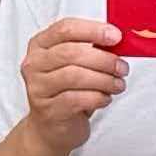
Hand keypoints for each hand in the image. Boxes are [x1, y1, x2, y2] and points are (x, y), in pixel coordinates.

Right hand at [18, 14, 124, 149]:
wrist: (52, 127)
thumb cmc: (67, 90)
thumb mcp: (76, 64)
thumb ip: (92, 49)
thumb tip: (118, 40)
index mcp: (40, 45)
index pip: (65, 29)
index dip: (93, 30)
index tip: (116, 36)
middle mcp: (34, 64)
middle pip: (71, 53)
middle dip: (104, 59)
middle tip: (122, 67)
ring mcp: (38, 87)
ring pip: (74, 76)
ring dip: (104, 79)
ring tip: (118, 84)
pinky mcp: (48, 110)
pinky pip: (77, 99)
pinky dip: (98, 97)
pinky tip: (105, 98)